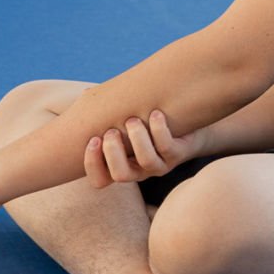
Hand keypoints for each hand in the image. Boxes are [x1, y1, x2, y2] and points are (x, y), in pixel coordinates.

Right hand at [84, 110, 207, 188]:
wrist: (185, 128)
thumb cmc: (147, 123)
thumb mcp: (124, 121)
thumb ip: (106, 115)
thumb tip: (88, 93)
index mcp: (121, 165)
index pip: (99, 180)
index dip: (92, 164)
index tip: (93, 139)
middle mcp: (139, 170)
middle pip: (120, 175)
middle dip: (112, 152)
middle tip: (112, 131)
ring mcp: (160, 164)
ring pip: (146, 161)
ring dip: (136, 138)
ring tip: (133, 120)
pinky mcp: (178, 154)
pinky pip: (167, 147)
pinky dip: (158, 129)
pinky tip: (155, 113)